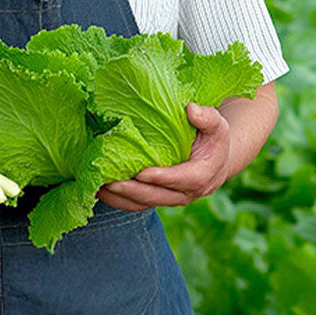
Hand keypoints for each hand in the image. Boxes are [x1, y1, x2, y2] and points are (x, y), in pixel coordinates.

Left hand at [99, 102, 230, 210]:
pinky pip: (136, 204)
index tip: (142, 173)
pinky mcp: (157, 198)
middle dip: (134, 191)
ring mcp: (170, 198)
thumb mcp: (217, 125)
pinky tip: (98, 190)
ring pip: (144, 203)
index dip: (164, 177)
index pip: (185, 180)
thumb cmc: (212, 138)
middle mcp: (187, 192)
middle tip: (111, 181)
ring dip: (121, 198)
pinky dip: (117, 200)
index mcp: (203, 175)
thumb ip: (208, 117)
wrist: (214, 159)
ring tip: (98, 186)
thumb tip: (191, 110)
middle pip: (159, 196)